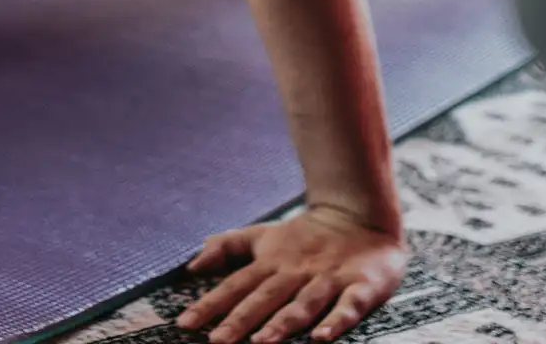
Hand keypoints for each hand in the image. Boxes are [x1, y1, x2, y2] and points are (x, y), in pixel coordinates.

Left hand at [176, 207, 408, 342]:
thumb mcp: (261, 236)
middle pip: (264, 297)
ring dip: (282, 323)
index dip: (210, 304)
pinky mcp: (361, 284)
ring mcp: (328, 278)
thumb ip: (226, 247)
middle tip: (215, 342)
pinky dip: (336, 320)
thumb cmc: (303, 235)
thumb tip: (191, 265)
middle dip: (240, 320)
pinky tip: (321, 337)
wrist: (359, 214)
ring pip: (303, 303)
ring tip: (261, 343)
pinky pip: (348, 305)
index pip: (235, 285)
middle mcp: (296, 271)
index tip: (184, 323)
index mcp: (271, 262)